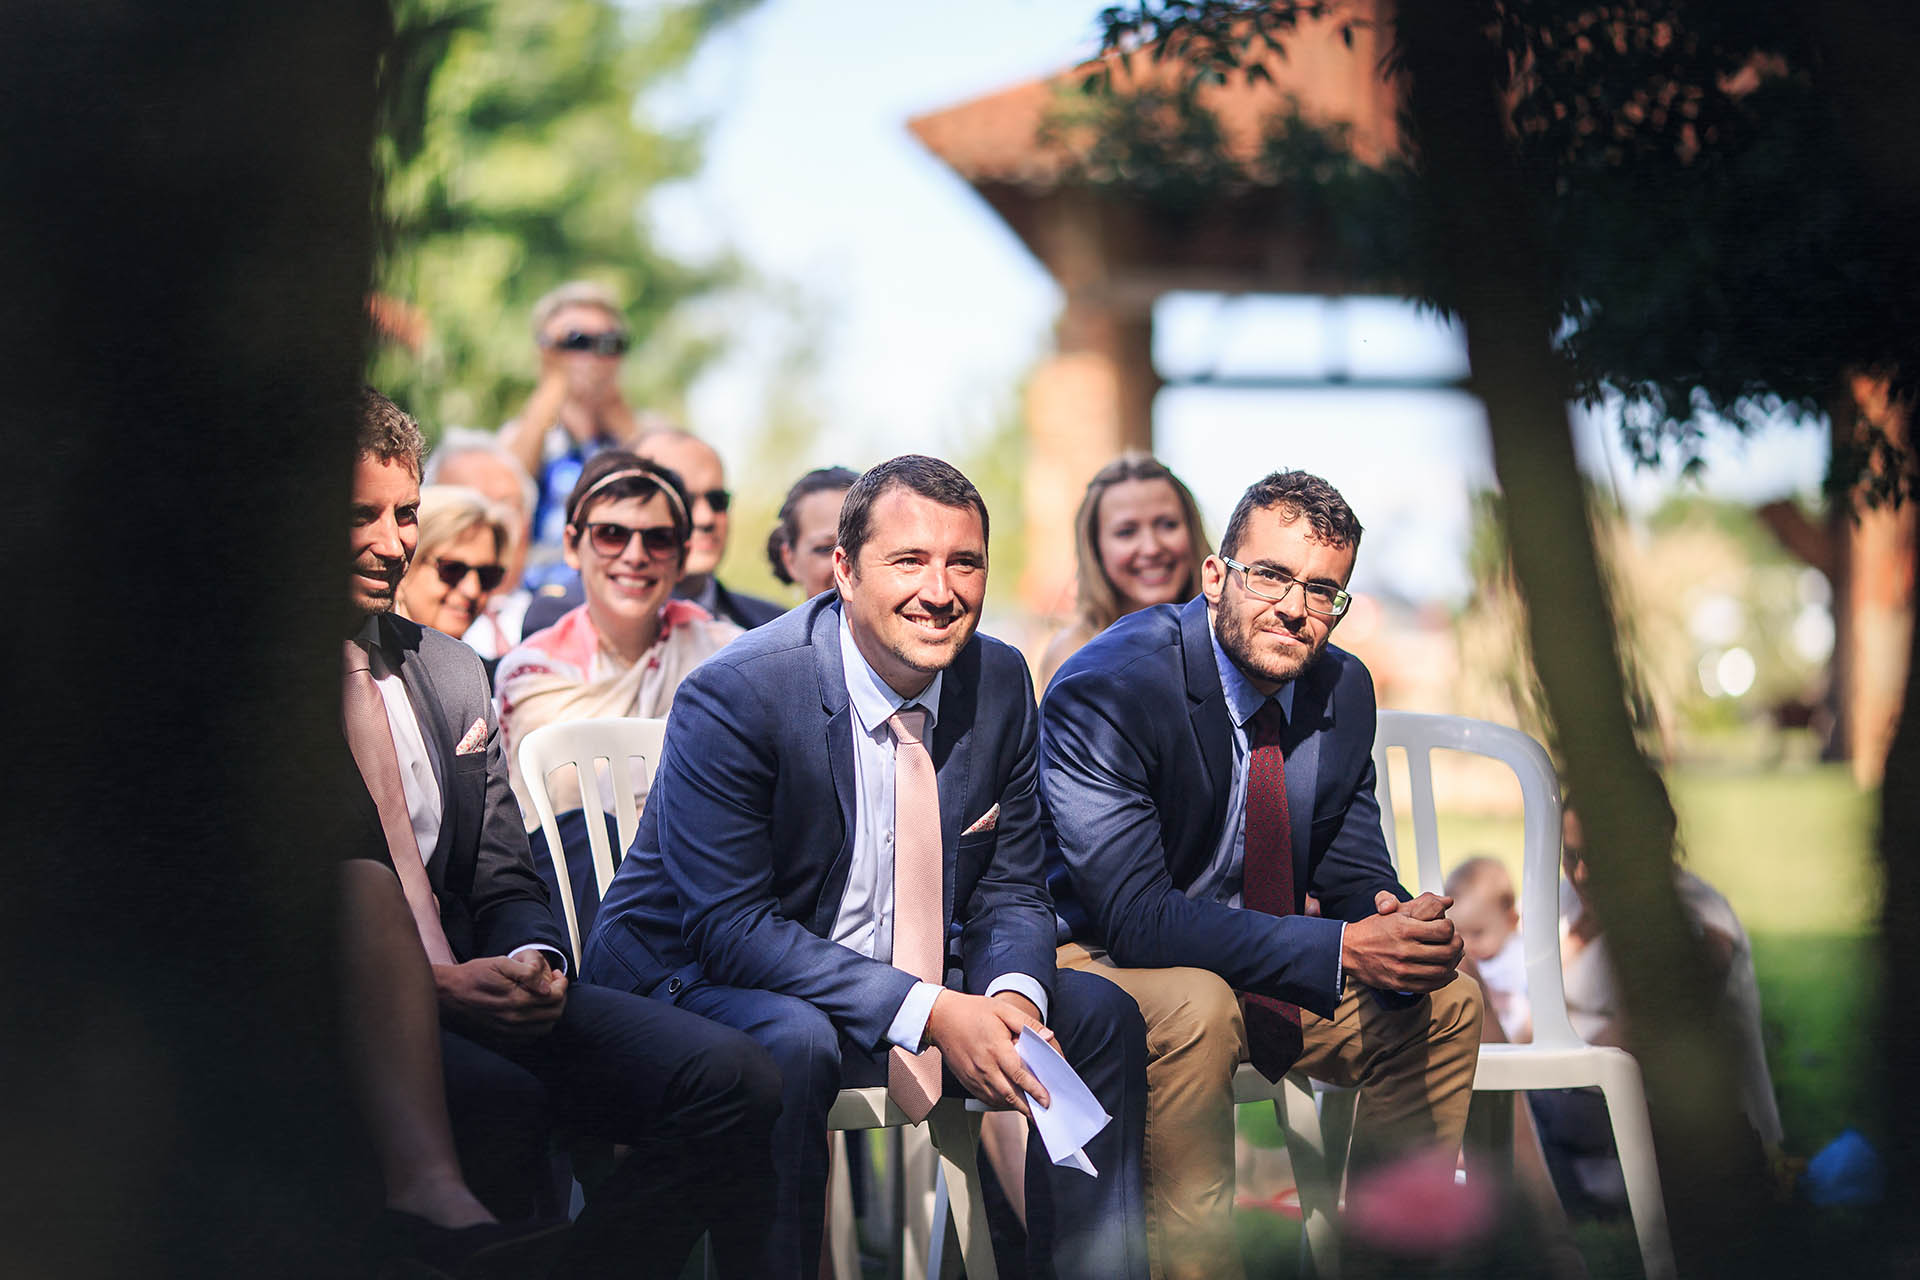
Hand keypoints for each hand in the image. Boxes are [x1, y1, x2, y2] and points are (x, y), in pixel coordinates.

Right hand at [433, 953, 567, 1039]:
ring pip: (545, 1028)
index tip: (558, 975)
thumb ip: (527, 972)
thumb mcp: (500, 963)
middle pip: (554, 1014)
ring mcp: (508, 1033)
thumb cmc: (472, 976)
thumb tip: (546, 986)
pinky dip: (537, 1025)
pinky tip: (531, 1011)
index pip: (555, 997)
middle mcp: (514, 1021)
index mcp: (517, 1000)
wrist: (447, 996)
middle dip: (559, 997)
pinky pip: (530, 1037)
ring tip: (545, 998)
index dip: (561, 984)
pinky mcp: (501, 1040)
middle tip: (554, 985)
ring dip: (550, 1012)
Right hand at [924, 991, 1050, 1117]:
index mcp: (996, 1049)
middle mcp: (985, 1067)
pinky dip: (1000, 1103)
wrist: (941, 1018)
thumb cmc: (974, 1011)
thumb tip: (1049, 1037)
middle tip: (1044, 1115)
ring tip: (1031, 1111)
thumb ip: (1028, 1024)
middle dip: (1028, 1107)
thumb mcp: (1003, 1010)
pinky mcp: (967, 1081)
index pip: (1019, 1075)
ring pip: (998, 1099)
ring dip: (1015, 1107)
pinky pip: (986, 1098)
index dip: (1035, 1089)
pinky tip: (1011, 1102)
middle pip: (1010, 1094)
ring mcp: (974, 1076)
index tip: (1047, 1100)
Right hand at [1341, 892, 1462, 990]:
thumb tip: (1448, 900)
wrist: (1348, 950)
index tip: (1448, 928)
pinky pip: (1430, 985)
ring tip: (1453, 957)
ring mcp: (1403, 969)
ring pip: (1442, 971)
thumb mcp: (1393, 911)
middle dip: (1457, 946)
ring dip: (1453, 964)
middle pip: (1447, 952)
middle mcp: (1404, 950)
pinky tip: (1447, 973)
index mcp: (1404, 928)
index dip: (1451, 928)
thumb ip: (1421, 904)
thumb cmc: (1373, 928)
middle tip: (1456, 942)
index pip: (1443, 930)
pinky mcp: (1400, 984)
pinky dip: (1444, 980)